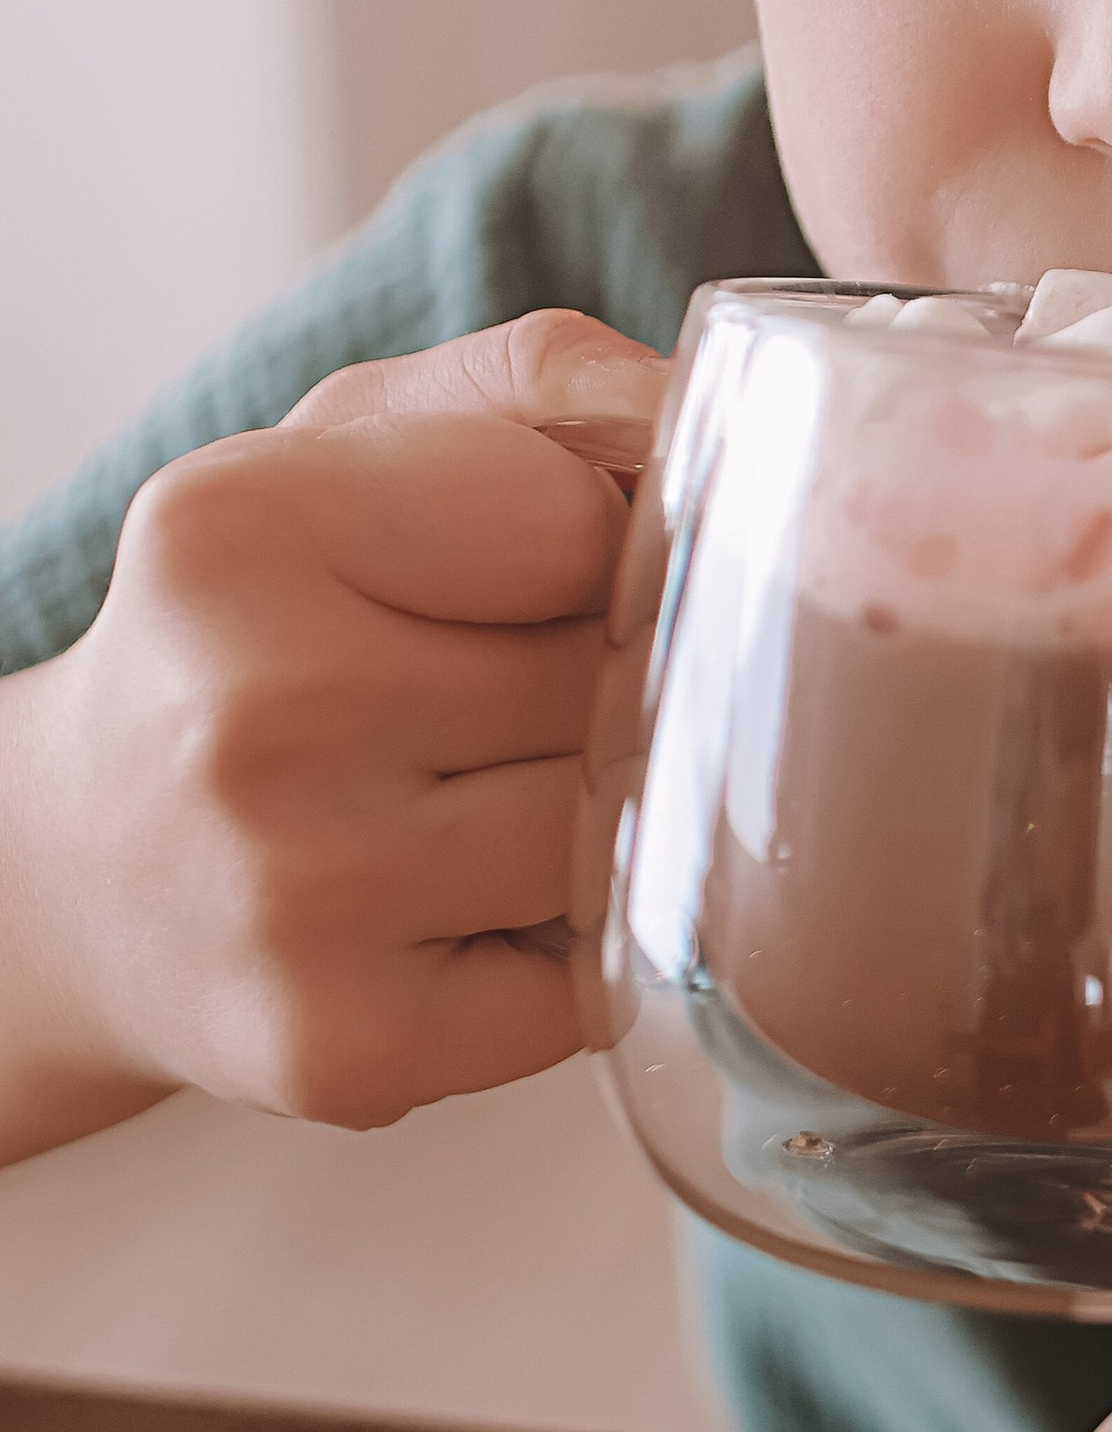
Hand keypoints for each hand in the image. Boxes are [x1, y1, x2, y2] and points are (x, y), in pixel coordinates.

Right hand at [0, 312, 667, 1160]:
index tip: (524, 583)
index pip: (584, 528)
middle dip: (605, 689)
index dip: (598, 556)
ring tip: (488, 798)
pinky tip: (476, 912)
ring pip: (619, 828)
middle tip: (502, 706)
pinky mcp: (348, 1046)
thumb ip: (542, 385)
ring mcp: (298, 896)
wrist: (87, 870)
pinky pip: (598, 976)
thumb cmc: (260, 633)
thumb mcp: (357, 446)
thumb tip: (705, 403)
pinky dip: (578, 945)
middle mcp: (255, 711)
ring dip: (601, 815)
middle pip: (610, 684)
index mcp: (243, 524)